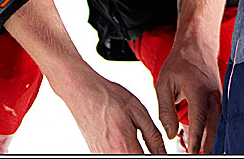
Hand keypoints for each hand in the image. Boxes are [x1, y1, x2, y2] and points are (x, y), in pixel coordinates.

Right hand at [4, 0, 165, 152]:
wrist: (81, 91)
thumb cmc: (107, 97)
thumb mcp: (138, 112)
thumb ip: (153, 136)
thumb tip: (163, 152)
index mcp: (124, 146)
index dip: (158, 156)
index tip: (161, 151)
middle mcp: (111, 155)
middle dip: (146, 153)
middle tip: (150, 142)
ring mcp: (101, 156)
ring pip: (125, 158)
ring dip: (135, 152)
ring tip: (136, 136)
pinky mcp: (96, 153)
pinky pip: (116, 155)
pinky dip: (123, 149)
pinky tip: (124, 137)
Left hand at [154, 32, 222, 153]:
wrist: (198, 44)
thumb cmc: (180, 62)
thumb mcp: (164, 84)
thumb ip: (166, 110)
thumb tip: (170, 133)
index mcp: (199, 91)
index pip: (199, 121)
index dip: (196, 140)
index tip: (192, 154)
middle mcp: (213, 96)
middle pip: (215, 128)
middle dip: (209, 146)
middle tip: (200, 157)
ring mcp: (219, 97)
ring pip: (220, 125)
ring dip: (214, 141)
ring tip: (204, 153)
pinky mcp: (220, 99)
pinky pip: (220, 119)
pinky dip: (216, 132)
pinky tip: (210, 143)